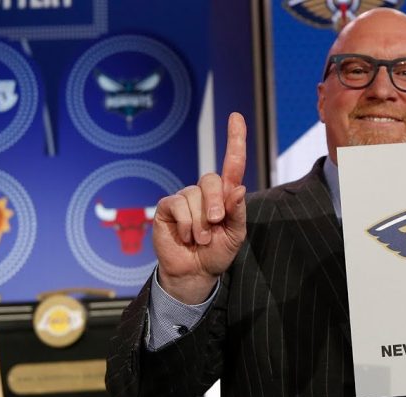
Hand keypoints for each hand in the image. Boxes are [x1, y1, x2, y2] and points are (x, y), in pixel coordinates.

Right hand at [152, 113, 247, 303]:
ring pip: (194, 196)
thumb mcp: (235, 235)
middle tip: (215, 225)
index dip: (235, 140)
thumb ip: (237, 211)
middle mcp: (205, 192)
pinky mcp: (168, 207)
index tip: (236, 117)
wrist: (195, 272)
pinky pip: (178, 205)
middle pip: (211, 179)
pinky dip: (186, 224)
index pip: (232, 164)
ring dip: (200, 223)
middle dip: (215, 204)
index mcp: (226, 196)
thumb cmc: (217, 252)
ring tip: (200, 239)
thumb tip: (237, 187)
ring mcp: (185, 198)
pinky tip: (186, 236)